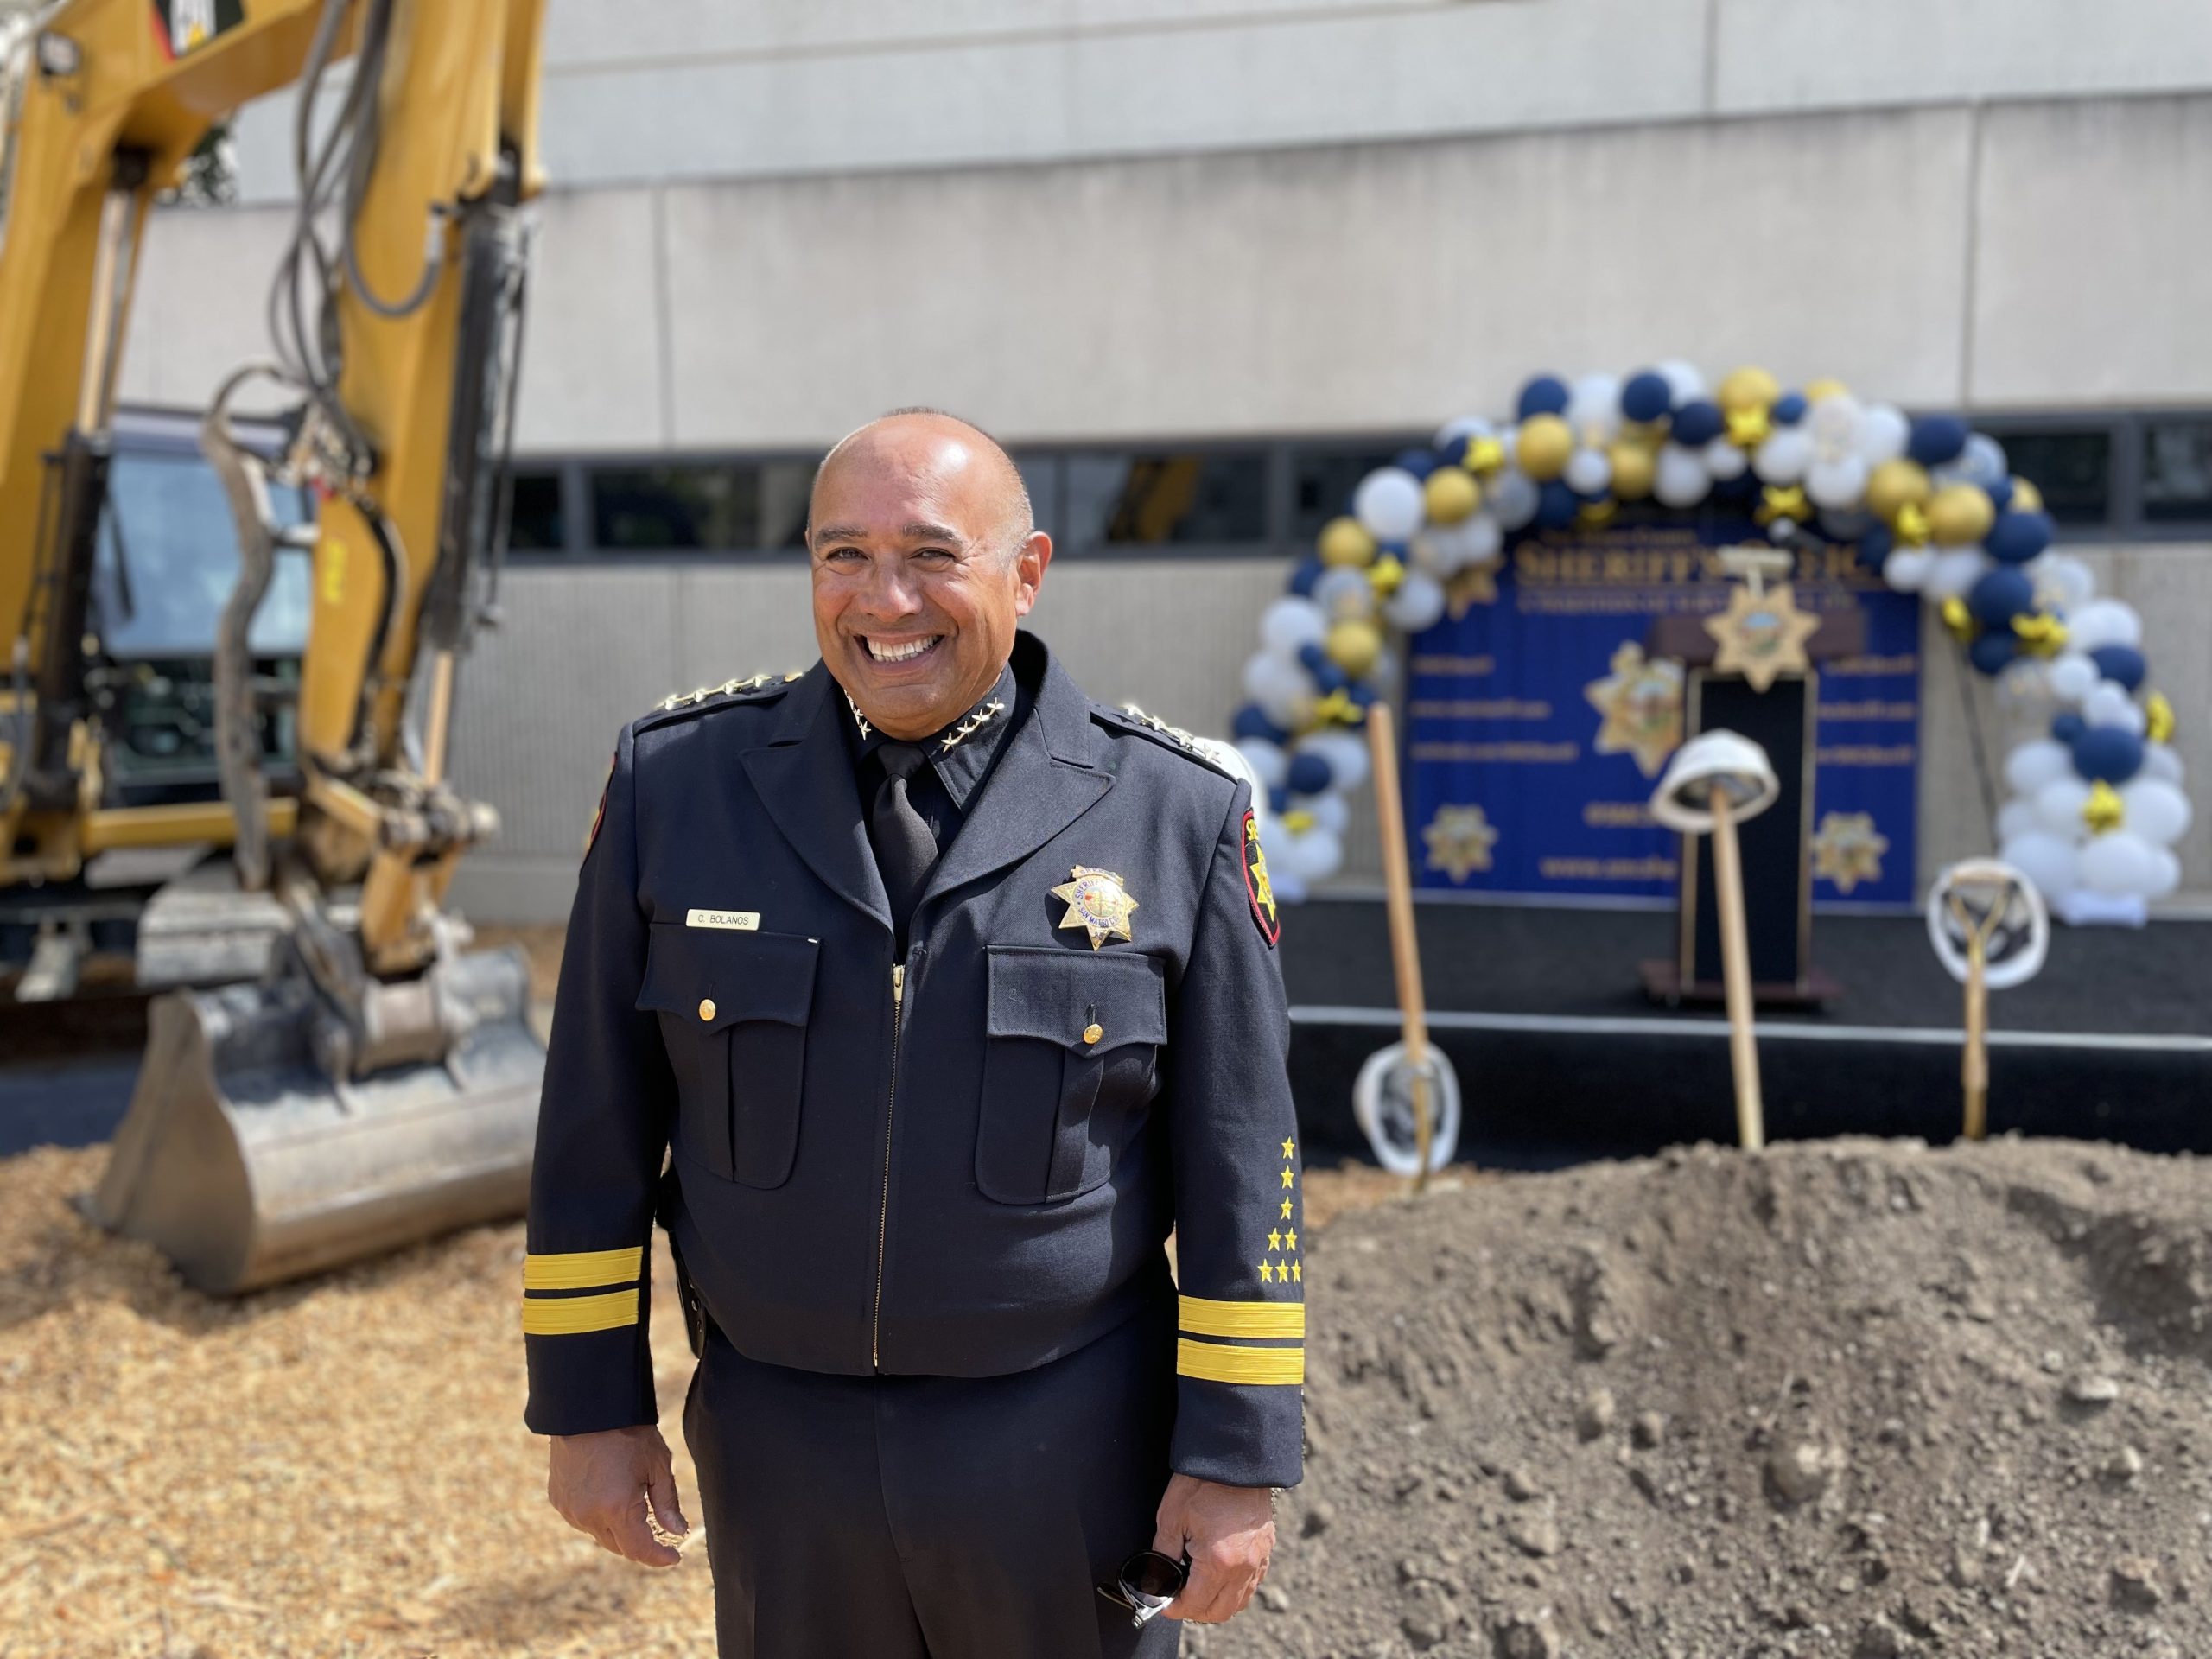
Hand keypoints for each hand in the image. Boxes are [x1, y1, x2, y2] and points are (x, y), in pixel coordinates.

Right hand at [547, 1425, 688, 1566]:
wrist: (586, 1409)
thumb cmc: (627, 1433)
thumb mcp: (657, 1464)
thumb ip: (667, 1502)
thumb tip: (677, 1531)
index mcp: (617, 1508)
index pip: (640, 1550)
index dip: (659, 1557)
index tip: (674, 1557)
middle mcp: (589, 1515)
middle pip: (620, 1546)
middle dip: (641, 1544)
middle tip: (659, 1533)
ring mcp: (570, 1510)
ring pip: (601, 1535)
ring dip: (618, 1530)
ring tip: (632, 1504)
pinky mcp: (559, 1501)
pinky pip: (583, 1520)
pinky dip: (599, 1517)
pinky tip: (609, 1495)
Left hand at [1151, 1473, 1273, 1623]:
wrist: (1235, 1457)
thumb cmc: (1203, 1482)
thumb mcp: (1171, 1518)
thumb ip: (1162, 1555)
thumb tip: (1156, 1580)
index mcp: (1218, 1561)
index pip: (1194, 1605)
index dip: (1174, 1608)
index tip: (1163, 1602)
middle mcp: (1243, 1567)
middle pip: (1219, 1612)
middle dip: (1194, 1611)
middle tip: (1177, 1597)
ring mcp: (1259, 1559)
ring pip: (1238, 1602)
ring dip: (1216, 1603)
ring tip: (1197, 1588)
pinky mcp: (1266, 1549)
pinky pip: (1252, 1584)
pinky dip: (1235, 1589)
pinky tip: (1219, 1575)